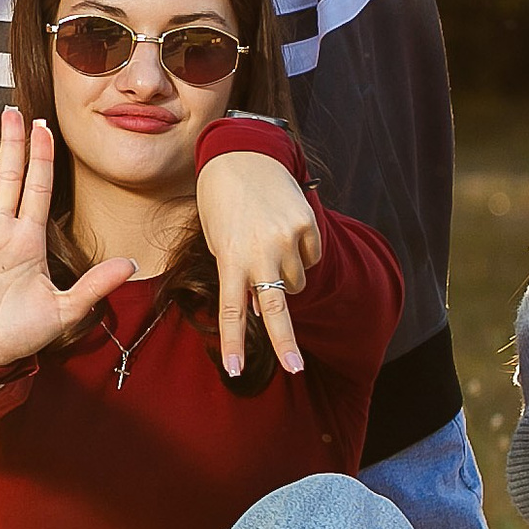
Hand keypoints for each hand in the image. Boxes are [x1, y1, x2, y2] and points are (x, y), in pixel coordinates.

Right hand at [0, 110, 134, 370]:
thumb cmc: (23, 334)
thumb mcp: (65, 310)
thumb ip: (94, 285)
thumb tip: (132, 264)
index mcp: (31, 240)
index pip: (39, 189)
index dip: (42, 158)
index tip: (45, 127)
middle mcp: (3, 231)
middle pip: (9, 178)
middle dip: (13, 144)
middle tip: (14, 109)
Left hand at [194, 147, 321, 376]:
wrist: (243, 158)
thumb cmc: (222, 206)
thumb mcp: (218, 241)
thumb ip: (238, 275)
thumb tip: (264, 310)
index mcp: (230, 257)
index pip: (232, 309)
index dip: (234, 342)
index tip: (235, 370)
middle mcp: (261, 251)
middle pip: (276, 308)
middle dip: (285, 343)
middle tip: (294, 369)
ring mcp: (287, 238)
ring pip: (295, 282)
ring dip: (285, 277)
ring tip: (268, 245)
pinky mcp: (307, 225)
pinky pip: (311, 258)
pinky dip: (301, 254)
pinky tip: (283, 231)